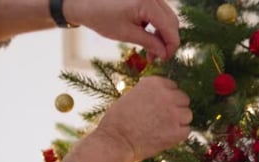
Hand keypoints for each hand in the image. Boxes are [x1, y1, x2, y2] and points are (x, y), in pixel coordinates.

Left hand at [64, 0, 179, 60]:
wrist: (86, 3)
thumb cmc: (102, 18)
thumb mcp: (126, 34)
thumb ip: (149, 43)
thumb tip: (164, 53)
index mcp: (147, 3)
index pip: (170, 27)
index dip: (171, 45)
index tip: (166, 59)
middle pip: (172, 21)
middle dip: (167, 40)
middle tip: (157, 57)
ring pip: (167, 17)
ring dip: (162, 35)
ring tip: (150, 51)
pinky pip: (158, 13)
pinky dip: (156, 26)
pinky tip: (146, 37)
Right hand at [97, 76, 191, 161]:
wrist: (115, 141)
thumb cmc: (117, 120)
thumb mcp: (131, 96)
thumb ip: (149, 94)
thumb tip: (162, 97)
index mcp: (155, 83)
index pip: (172, 87)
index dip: (166, 98)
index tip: (157, 108)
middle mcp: (167, 94)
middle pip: (183, 99)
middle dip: (175, 109)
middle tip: (161, 120)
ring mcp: (174, 113)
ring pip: (187, 115)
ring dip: (178, 122)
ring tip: (161, 129)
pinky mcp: (177, 131)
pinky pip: (186, 131)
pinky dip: (177, 136)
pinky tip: (164, 138)